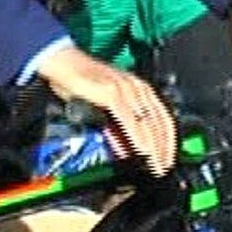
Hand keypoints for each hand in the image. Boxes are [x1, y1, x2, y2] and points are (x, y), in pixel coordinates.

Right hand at [32, 46, 177, 173]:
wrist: (63, 63)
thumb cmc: (81, 83)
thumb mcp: (105, 108)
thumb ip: (117, 128)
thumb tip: (127, 151)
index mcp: (140, 88)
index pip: (162, 118)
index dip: (167, 141)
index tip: (168, 158)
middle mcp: (136, 87)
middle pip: (158, 123)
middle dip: (163, 149)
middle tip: (162, 168)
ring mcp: (125, 89)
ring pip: (146, 124)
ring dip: (152, 148)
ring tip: (154, 165)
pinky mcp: (112, 93)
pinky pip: (128, 120)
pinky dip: (136, 138)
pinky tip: (140, 151)